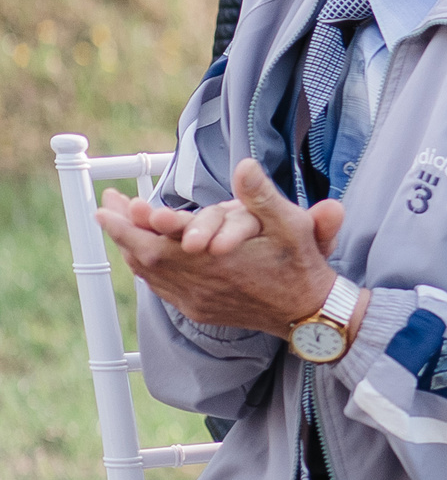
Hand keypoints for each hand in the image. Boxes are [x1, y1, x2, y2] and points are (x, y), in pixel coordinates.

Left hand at [99, 159, 348, 337]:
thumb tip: (245, 166)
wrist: (307, 313)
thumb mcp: (292, 225)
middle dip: (120, 232)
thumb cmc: (300, 266)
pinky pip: (160, 288)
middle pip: (142, 257)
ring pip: (148, 274)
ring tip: (118, 227)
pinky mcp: (198, 310)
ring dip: (130, 248)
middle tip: (105, 210)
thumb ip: (264, 196)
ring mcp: (195, 300)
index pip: (155, 242)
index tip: (110, 206)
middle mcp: (199, 282)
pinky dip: (146, 268)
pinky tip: (144, 254)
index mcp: (216, 260)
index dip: (128, 224)